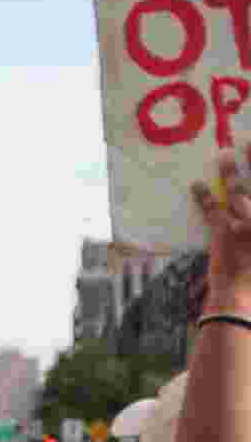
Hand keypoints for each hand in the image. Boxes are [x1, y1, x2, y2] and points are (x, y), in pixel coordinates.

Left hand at [193, 145, 250, 310]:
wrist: (242, 300)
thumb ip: (247, 228)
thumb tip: (240, 204)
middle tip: (248, 142)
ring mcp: (245, 224)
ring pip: (239, 190)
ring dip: (230, 171)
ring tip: (223, 155)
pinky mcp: (223, 233)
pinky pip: (212, 209)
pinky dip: (203, 196)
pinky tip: (196, 184)